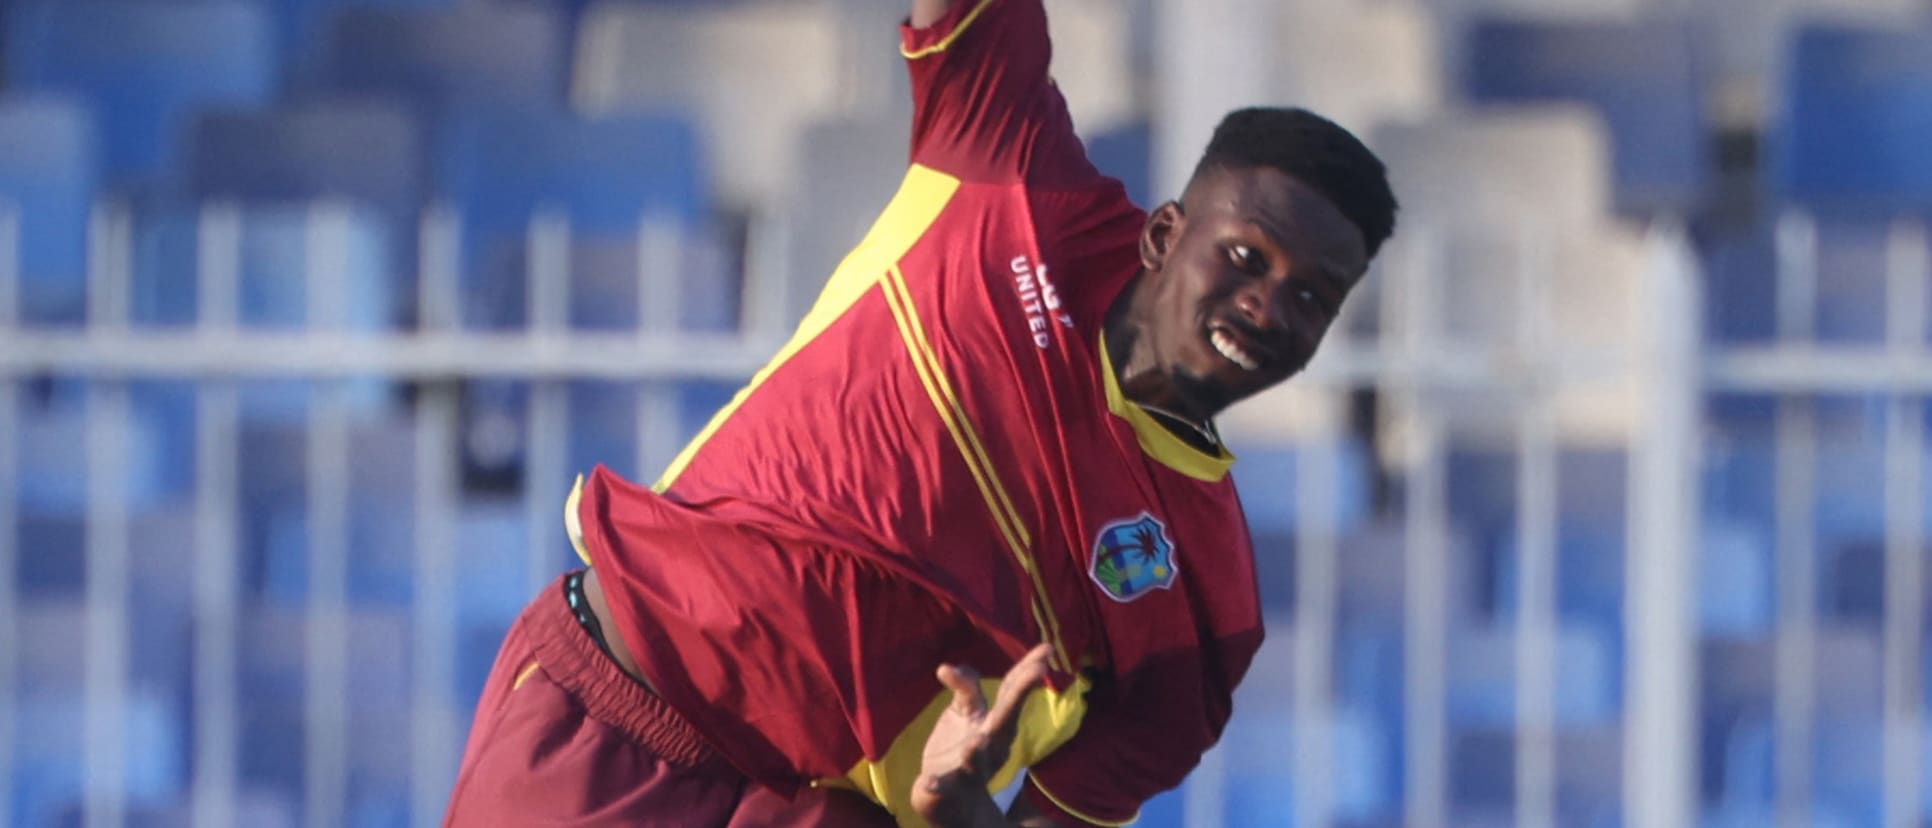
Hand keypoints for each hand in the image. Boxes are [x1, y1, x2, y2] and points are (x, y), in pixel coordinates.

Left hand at [911, 644, 1054, 827]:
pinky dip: (936, 786)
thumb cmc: (963, 745)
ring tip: (976, 742)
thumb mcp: (966, 712)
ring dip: (978, 751)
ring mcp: (972, 768)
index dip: (1029, 670)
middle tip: (1036, 672)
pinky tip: (928, 782)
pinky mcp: (948, 788)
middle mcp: (992, 744)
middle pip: (1005, 719)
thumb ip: (966, 688)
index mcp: (998, 723)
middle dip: (1019, 696)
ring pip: (978, 758)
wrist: (952, 800)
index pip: (1014, 692)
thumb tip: (951, 667)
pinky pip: (943, 787)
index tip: (1047, 649)